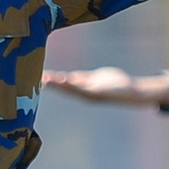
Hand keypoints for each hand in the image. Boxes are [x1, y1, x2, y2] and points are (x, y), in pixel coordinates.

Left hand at [42, 67, 168, 106]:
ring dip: (55, 80)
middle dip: (54, 82)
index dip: (63, 84)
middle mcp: (85, 91)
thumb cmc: (123, 91)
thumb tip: (117, 89)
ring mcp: (85, 86)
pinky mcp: (86, 81)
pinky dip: (62, 78)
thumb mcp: (116, 88)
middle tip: (40, 79)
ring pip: (67, 82)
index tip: (52, 81)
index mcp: (90, 92)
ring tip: (41, 78)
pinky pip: (72, 79)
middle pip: (66, 86)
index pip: (74, 87)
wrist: (128, 91)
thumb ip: (113, 87)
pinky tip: (51, 76)